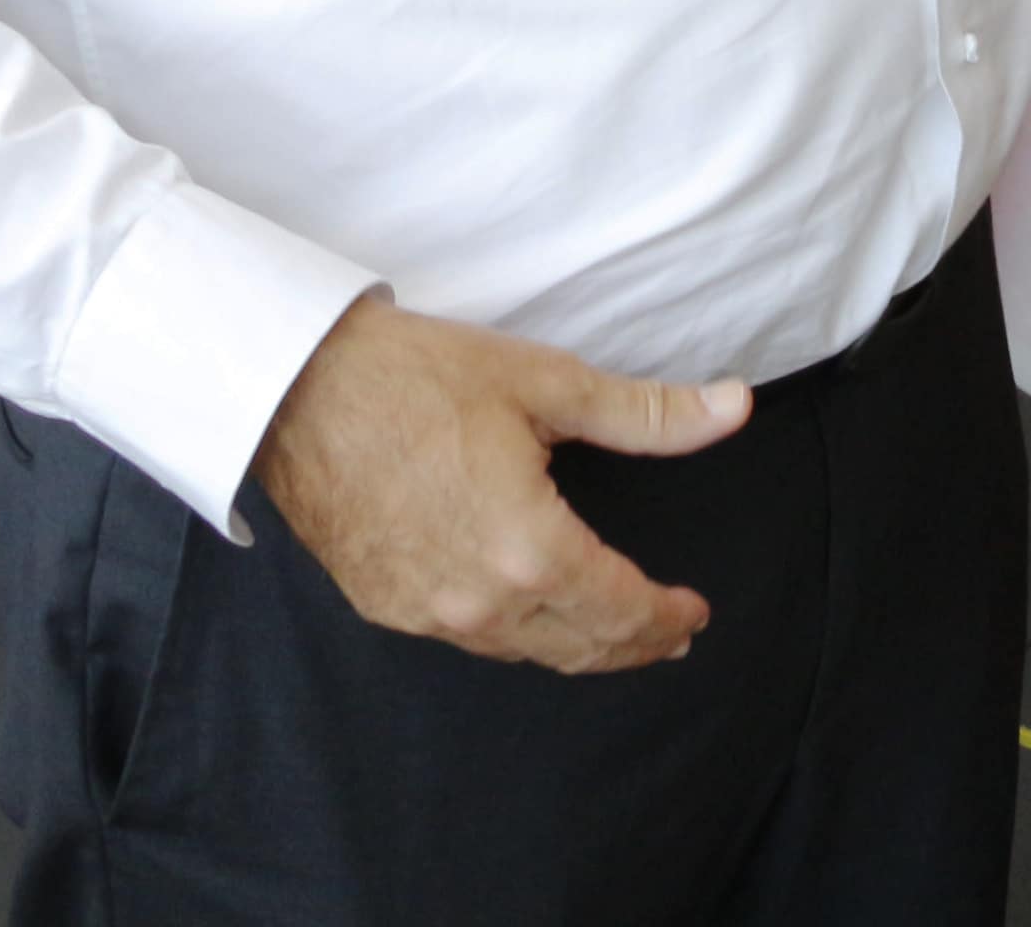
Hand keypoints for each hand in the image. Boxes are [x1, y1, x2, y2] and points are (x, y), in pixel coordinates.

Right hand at [252, 294, 754, 673]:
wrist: (296, 388)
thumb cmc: (418, 378)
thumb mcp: (549, 384)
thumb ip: (648, 412)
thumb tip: (734, 407)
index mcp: (529, 550)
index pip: (622, 609)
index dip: (667, 617)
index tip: (695, 613)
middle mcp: (479, 600)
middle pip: (580, 646)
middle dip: (635, 645)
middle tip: (672, 635)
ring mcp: (426, 612)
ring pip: (526, 652)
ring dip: (580, 647)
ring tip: (617, 633)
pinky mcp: (385, 605)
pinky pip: (472, 639)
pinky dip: (521, 637)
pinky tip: (535, 617)